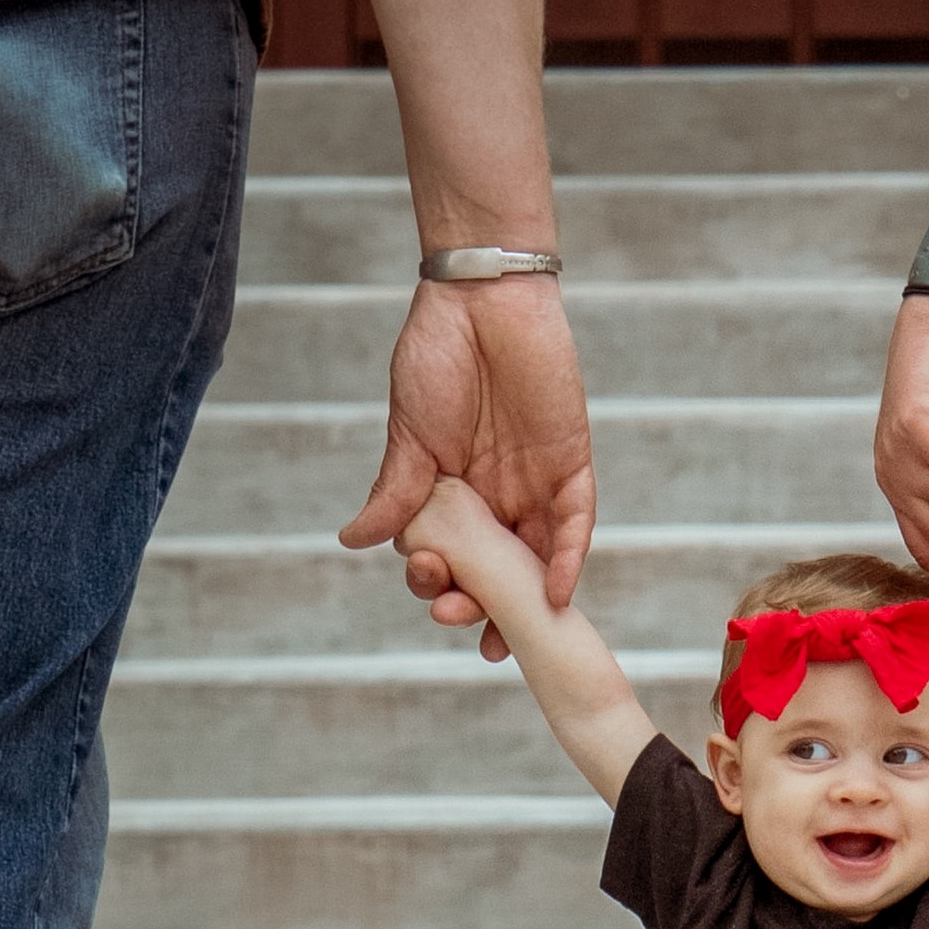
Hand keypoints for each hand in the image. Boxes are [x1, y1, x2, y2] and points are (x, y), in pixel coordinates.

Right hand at [339, 275, 595, 655]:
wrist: (481, 297)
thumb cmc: (438, 354)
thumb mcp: (410, 431)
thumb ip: (394, 490)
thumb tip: (354, 541)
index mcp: (452, 492)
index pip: (448, 556)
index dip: (437, 582)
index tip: (425, 585)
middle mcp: (496, 497)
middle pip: (491, 570)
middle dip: (471, 600)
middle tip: (451, 609)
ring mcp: (535, 484)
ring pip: (532, 560)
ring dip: (517, 601)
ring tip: (494, 631)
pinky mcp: (571, 465)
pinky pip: (575, 523)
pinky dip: (566, 560)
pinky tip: (552, 596)